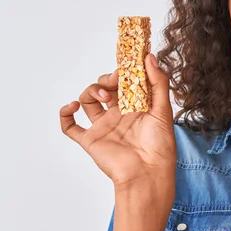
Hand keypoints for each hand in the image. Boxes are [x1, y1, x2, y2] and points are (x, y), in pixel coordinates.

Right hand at [59, 54, 175, 199]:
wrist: (147, 173)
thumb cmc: (160, 145)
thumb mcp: (163, 110)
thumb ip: (158, 83)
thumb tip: (149, 57)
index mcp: (137, 107)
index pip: (125, 83)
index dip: (123, 72)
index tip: (125, 64)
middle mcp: (119, 115)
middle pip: (105, 88)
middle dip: (106, 79)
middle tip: (114, 80)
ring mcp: (104, 127)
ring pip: (87, 101)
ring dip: (90, 91)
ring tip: (101, 95)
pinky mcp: (91, 140)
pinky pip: (69, 126)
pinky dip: (65, 113)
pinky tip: (72, 106)